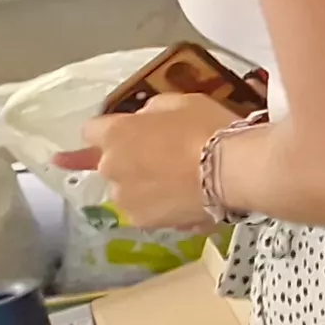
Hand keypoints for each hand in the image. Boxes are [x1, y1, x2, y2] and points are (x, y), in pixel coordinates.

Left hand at [59, 91, 236, 229]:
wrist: (234, 171)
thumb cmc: (209, 129)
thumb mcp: (182, 103)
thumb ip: (153, 111)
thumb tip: (146, 120)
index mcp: (115, 133)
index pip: (91, 130)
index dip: (109, 131)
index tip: (123, 134)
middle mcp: (110, 167)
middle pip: (110, 163)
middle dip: (129, 161)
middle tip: (163, 159)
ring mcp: (124, 198)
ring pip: (128, 190)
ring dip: (144, 186)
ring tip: (181, 185)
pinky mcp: (142, 221)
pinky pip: (147, 211)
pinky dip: (161, 207)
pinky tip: (187, 202)